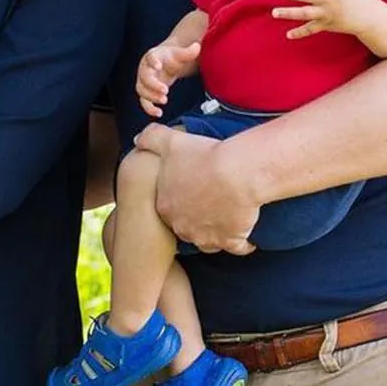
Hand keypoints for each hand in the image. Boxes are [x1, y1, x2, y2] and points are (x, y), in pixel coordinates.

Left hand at [133, 124, 257, 255]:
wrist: (236, 173)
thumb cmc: (204, 156)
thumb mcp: (171, 141)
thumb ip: (151, 138)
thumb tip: (139, 140)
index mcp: (166, 206)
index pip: (169, 209)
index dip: (180, 200)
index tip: (192, 191)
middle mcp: (183, 227)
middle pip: (187, 227)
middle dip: (196, 218)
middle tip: (210, 202)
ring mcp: (207, 237)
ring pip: (209, 241)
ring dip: (217, 232)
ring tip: (228, 216)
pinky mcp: (231, 241)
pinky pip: (239, 247)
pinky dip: (244, 241)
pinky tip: (247, 229)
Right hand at [136, 41, 201, 117]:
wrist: (166, 62)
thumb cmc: (172, 57)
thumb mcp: (181, 54)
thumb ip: (189, 52)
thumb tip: (197, 46)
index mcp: (153, 56)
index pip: (150, 57)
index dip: (153, 61)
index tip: (158, 66)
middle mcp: (145, 68)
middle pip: (144, 76)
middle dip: (153, 85)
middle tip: (165, 91)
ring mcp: (144, 81)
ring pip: (141, 90)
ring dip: (150, 97)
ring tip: (164, 100)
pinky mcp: (146, 91)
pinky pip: (143, 101)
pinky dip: (149, 108)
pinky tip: (158, 113)